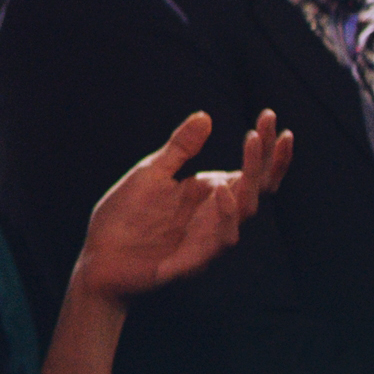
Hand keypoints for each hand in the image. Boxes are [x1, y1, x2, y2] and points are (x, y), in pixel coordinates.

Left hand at [73, 108, 291, 302]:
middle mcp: (217, 215)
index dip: (264, 147)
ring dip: (251, 181)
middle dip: (267, 158)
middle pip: (256, 187)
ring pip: (245, 211)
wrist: (99, 258)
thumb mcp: (150, 174)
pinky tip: (220, 190)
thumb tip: (205, 116)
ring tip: (250, 146)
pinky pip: (220, 240)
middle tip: (273, 130)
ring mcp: (208, 237)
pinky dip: (225, 216)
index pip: (249, 170)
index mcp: (210, 194)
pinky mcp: (194, 259)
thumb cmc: (126, 217)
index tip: (268, 115)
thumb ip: (180, 149)